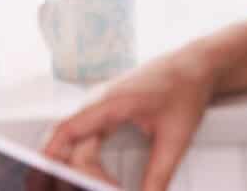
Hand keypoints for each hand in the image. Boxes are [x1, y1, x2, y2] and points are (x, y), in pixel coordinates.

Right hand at [44, 46, 217, 190]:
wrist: (194, 67)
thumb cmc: (185, 89)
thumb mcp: (175, 139)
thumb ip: (158, 176)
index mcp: (112, 102)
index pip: (68, 129)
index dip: (52, 156)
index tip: (52, 177)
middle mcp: (100, 101)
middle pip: (74, 144)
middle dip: (83, 174)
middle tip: (107, 188)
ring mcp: (101, 104)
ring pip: (79, 142)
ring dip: (86, 168)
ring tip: (106, 186)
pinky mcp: (106, 110)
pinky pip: (87, 137)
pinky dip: (90, 159)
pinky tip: (100, 175)